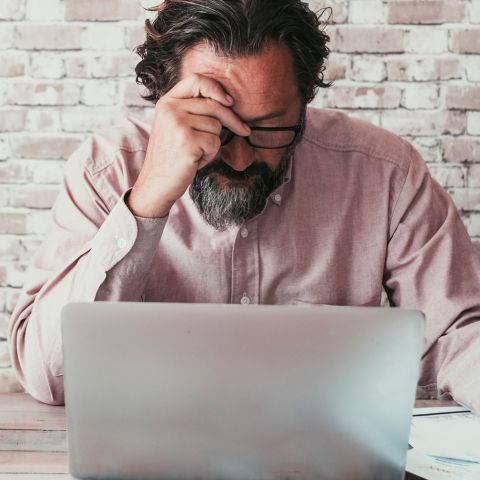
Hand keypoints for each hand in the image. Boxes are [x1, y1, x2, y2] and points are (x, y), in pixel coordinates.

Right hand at [127, 73, 250, 217]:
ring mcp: (177, 124)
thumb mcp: (175, 126)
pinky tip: (194, 161)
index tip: (230, 102)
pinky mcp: (187, 141)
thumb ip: (193, 110)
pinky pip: (215, 143)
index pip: (196, 81)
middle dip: (233, 120)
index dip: (217, 89)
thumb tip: (228, 103)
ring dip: (212, 143)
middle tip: (244, 130)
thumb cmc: (171, 157)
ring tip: (195, 152)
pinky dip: (210, 155)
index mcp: (167, 102)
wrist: (156, 183)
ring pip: (216, 126)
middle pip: (214, 105)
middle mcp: (170, 109)